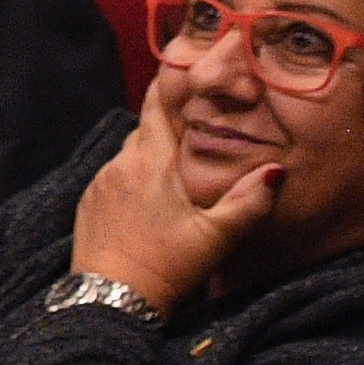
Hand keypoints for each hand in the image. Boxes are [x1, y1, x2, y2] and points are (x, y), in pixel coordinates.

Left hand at [71, 57, 280, 312]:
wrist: (108, 302)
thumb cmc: (165, 269)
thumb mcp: (215, 239)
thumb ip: (247, 204)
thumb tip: (275, 171)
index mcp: (151, 162)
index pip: (157, 105)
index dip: (171, 83)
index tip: (184, 63)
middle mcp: (120, 164)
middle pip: (146, 129)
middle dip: (169, 125)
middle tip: (197, 124)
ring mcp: (100, 183)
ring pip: (131, 154)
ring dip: (152, 155)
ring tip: (178, 168)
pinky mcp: (89, 203)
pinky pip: (115, 177)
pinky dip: (133, 178)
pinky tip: (151, 199)